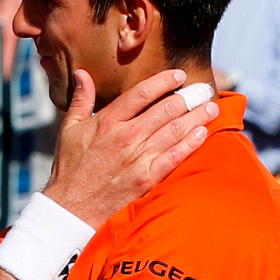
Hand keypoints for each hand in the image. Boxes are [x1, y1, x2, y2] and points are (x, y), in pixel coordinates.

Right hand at [42, 69, 218, 228]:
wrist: (72, 206)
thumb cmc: (70, 167)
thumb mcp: (69, 130)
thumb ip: (80, 100)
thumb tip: (81, 74)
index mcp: (107, 122)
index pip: (141, 93)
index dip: (163, 81)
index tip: (179, 75)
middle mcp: (126, 136)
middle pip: (165, 109)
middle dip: (188, 97)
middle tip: (202, 89)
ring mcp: (138, 158)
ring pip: (175, 130)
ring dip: (196, 116)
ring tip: (210, 107)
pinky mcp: (147, 178)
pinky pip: (175, 156)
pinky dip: (191, 143)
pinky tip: (203, 133)